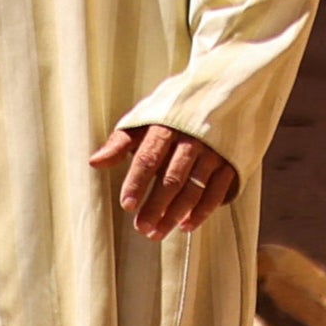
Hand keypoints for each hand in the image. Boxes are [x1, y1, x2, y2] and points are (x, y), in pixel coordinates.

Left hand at [90, 122, 239, 241]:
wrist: (223, 93)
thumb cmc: (174, 113)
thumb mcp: (145, 119)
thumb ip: (121, 142)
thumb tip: (94, 162)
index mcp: (166, 128)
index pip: (148, 158)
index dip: (136, 183)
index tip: (127, 205)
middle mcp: (191, 141)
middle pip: (171, 179)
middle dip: (155, 206)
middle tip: (141, 228)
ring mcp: (214, 153)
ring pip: (194, 189)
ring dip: (175, 214)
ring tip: (157, 232)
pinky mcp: (231, 163)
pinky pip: (216, 192)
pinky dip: (202, 211)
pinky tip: (185, 225)